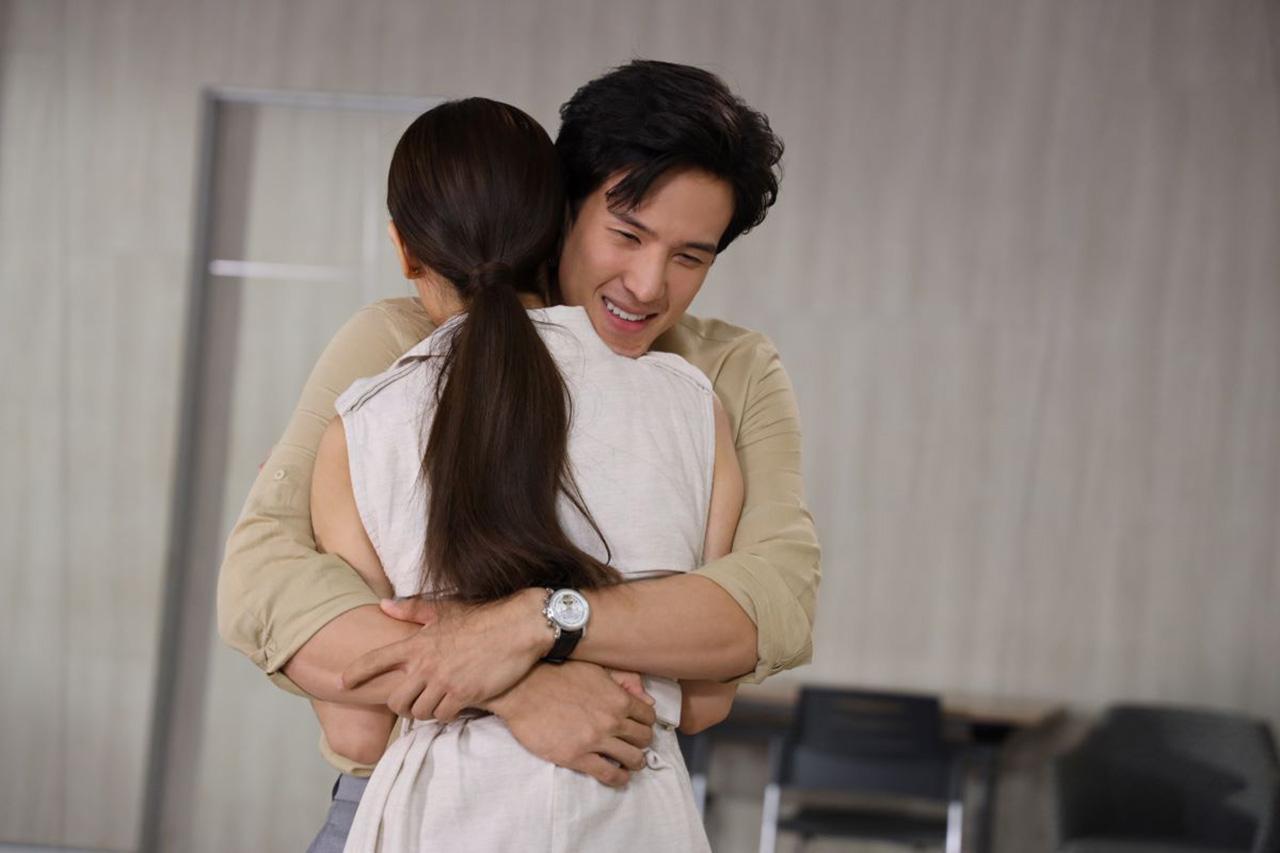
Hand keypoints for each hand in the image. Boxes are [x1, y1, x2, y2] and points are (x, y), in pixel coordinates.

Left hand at [343, 588, 550, 721]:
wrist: (518, 627)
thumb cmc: (483, 617)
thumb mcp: (445, 609)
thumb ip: (412, 610)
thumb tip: (383, 606)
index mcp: (417, 643)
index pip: (376, 660)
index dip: (355, 673)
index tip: (341, 683)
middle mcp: (426, 664)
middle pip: (396, 701)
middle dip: (401, 705)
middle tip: (412, 701)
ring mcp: (444, 681)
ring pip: (419, 712)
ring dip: (425, 711)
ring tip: (435, 702)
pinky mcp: (464, 695)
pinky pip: (444, 716)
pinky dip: (446, 714)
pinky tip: (455, 704)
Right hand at [487, 662, 656, 786]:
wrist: (523, 689)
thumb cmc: (558, 675)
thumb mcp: (595, 670)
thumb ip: (624, 681)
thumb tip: (647, 699)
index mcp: (618, 698)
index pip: (648, 717)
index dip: (646, 723)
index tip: (639, 727)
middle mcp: (612, 720)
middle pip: (644, 739)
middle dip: (642, 743)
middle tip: (633, 745)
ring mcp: (595, 740)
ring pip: (632, 759)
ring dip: (634, 762)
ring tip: (628, 763)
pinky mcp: (577, 757)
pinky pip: (609, 775)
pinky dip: (618, 778)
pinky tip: (617, 776)